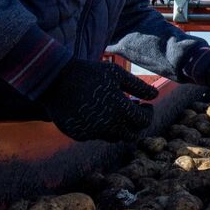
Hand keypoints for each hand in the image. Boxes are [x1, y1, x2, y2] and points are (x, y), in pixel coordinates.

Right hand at [36, 58, 157, 141]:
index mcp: (121, 110)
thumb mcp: (116, 74)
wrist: (55, 79)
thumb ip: (138, 86)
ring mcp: (93, 133)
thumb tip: (155, 96)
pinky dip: (99, 126)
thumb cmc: (89, 73)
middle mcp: (108, 126)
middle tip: (134, 112)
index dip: (148, 113)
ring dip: (118, 126)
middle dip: (136, 125)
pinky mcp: (79, 135)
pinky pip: (95, 135)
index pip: (144, 121)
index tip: (145, 105)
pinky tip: (94, 112)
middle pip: (131, 135)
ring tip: (114, 110)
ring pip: (113, 136)